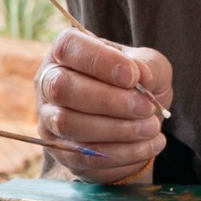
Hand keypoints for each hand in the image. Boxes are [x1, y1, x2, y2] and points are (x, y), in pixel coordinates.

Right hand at [37, 31, 172, 184]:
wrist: (134, 124)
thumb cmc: (136, 86)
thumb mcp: (150, 66)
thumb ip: (147, 65)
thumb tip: (141, 75)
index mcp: (67, 51)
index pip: (69, 47)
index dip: (99, 61)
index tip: (133, 77)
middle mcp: (48, 81)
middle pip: (61, 87)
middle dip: (108, 100)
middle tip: (146, 107)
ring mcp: (49, 117)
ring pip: (68, 123)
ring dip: (117, 129)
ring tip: (152, 127)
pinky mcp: (59, 149)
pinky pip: (83, 154)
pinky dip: (122, 152)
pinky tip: (150, 145)